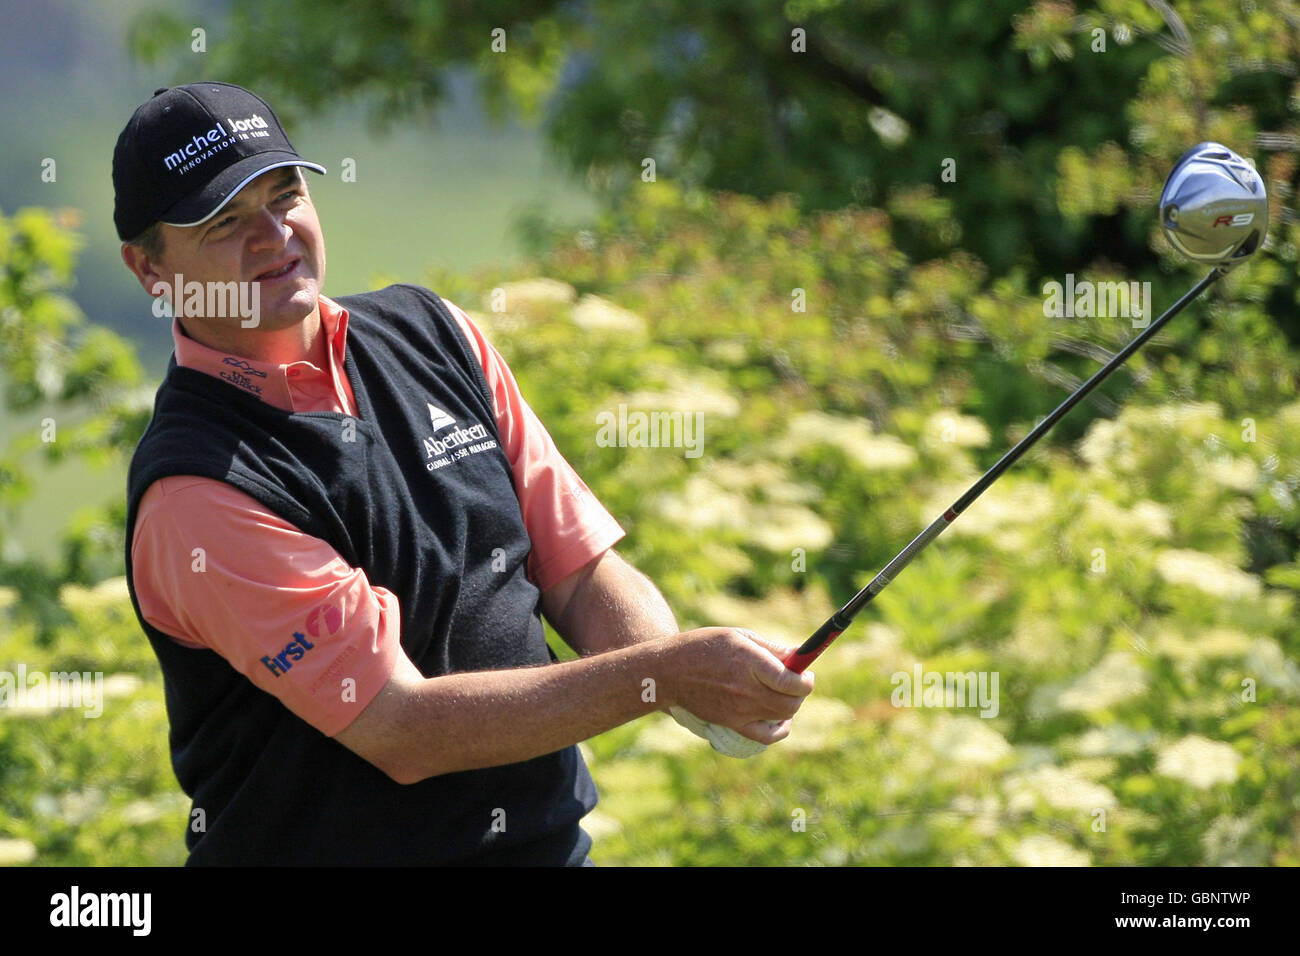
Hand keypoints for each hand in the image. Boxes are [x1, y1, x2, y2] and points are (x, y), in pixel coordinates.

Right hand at [665, 627, 813, 757]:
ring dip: (791, 705)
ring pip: (782, 716)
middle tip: (797, 681)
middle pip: (791, 701)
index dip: (806, 679)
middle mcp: (746, 689)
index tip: (806, 672)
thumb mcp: (738, 636)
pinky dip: (780, 730)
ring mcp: (740, 710)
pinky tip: (780, 719)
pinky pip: (766, 736)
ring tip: (783, 692)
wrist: (669, 672)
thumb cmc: (704, 647)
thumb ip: (771, 648)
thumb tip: (799, 654)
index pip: (791, 681)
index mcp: (749, 662)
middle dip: (801, 692)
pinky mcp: (733, 724)